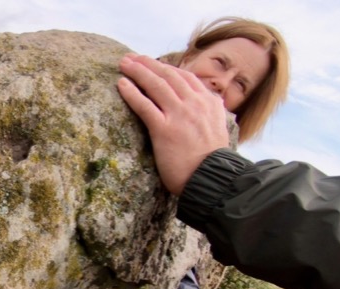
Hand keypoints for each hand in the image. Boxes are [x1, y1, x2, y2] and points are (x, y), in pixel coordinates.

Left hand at [117, 54, 228, 194]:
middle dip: (148, 64)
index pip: (186, 77)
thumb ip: (211, 114)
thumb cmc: (212, 162)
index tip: (152, 63)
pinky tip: (121, 84)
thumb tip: (210, 102)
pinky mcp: (165, 129)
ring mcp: (180, 115)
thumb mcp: (218, 129)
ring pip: (156, 85)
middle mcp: (195, 104)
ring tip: (124, 63)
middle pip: (168, 75)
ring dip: (138, 71)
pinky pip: (145, 105)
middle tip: (131, 58)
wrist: (213, 179)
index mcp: (209, 103)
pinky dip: (132, 93)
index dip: (166, 68)